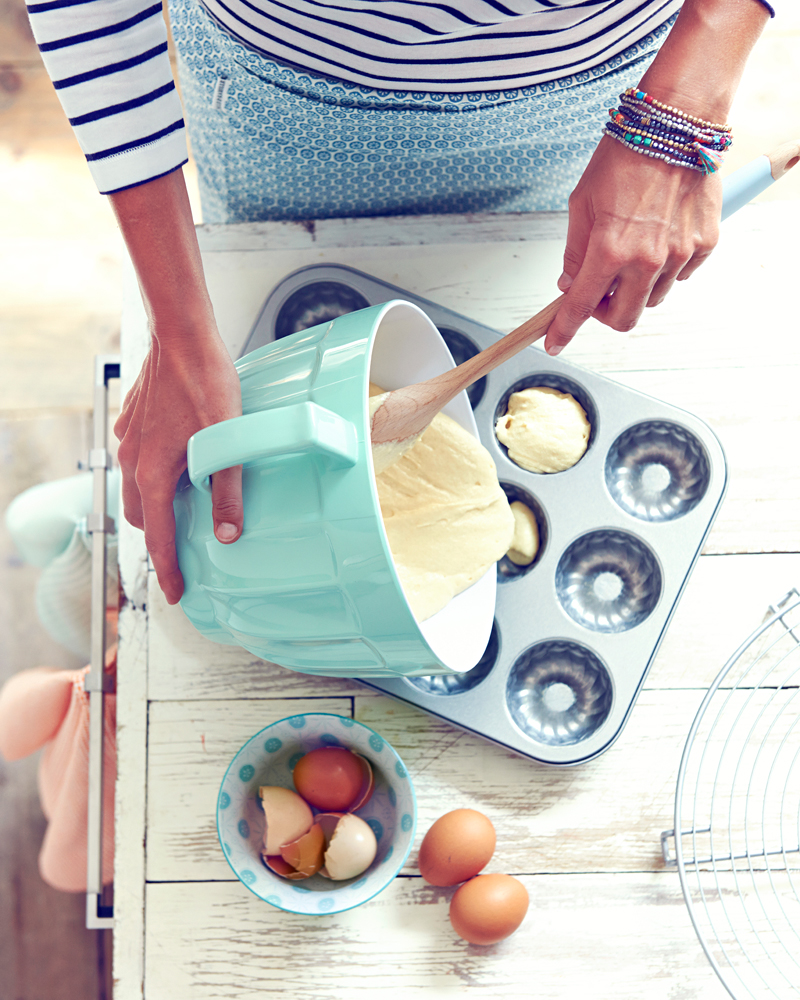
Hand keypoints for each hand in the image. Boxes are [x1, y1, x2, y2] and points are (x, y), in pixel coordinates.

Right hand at [114, 330, 242, 604]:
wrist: (181, 336)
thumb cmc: (206, 383)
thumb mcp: (227, 442)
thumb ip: (228, 490)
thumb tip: (228, 533)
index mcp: (153, 473)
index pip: (159, 538)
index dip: (168, 569)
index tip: (176, 592)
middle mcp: (133, 460)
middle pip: (141, 517)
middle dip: (159, 540)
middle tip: (181, 556)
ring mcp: (129, 438)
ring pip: (136, 487)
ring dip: (155, 506)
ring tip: (182, 512)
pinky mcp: (134, 420)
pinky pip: (136, 458)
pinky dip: (151, 473)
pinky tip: (177, 465)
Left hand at [544, 135, 722, 354]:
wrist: (676, 122)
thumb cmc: (625, 155)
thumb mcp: (582, 203)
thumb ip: (576, 251)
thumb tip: (570, 283)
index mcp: (610, 249)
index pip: (581, 305)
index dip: (564, 329)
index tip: (554, 342)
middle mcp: (647, 259)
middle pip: (624, 318)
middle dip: (606, 313)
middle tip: (598, 292)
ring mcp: (679, 254)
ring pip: (653, 298)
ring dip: (637, 288)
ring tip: (632, 251)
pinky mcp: (704, 243)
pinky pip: (681, 275)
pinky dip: (667, 268)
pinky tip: (660, 238)